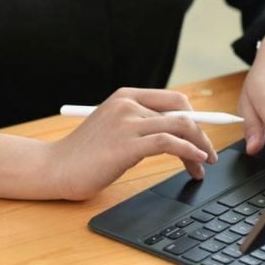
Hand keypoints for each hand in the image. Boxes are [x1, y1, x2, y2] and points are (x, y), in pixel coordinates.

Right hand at [49, 88, 218, 199]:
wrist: (55, 168)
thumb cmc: (84, 154)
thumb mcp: (115, 129)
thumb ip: (141, 124)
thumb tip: (179, 131)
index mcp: (125, 96)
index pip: (174, 99)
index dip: (196, 117)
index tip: (204, 136)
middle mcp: (127, 104)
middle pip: (182, 112)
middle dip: (202, 134)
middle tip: (209, 155)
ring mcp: (126, 123)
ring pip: (180, 126)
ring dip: (199, 147)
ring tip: (203, 165)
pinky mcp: (126, 145)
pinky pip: (169, 143)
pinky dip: (189, 151)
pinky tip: (196, 161)